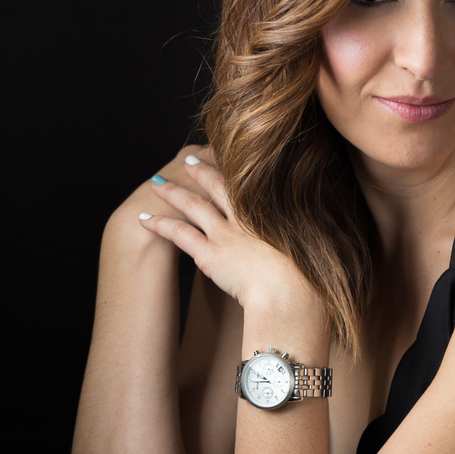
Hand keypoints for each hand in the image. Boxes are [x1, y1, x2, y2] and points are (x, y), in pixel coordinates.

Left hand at [136, 152, 312, 311]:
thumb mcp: (311, 246)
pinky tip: (144, 219)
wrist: (292, 296)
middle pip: (218, 185)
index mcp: (270, 213)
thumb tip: (308, 231)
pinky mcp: (210, 255)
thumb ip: (303, 233)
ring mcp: (226, 234)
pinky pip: (179, 234)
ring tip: (157, 183)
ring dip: (173, 192)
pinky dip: (159, 224)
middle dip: (200, 171)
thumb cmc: (308, 278)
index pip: (247, 182)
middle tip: (187, 161)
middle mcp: (245, 218)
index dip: (233, 168)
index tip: (224, 157)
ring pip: (193, 205)